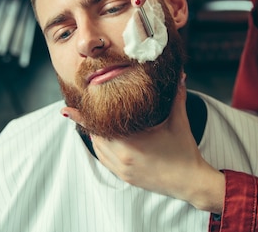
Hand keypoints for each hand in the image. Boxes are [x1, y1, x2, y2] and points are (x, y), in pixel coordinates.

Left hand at [63, 83, 224, 213]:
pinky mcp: (126, 177)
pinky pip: (105, 161)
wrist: (191, 182)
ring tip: (93, 120)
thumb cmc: (184, 152)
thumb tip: (180, 75)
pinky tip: (106, 138)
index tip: (65, 110)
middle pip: (96, 137)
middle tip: (83, 108)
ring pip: (99, 149)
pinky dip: (103, 148)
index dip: (81, 118)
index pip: (99, 127)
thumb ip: (176, 97)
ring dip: (96, 135)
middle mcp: (122, 158)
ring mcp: (122, 170)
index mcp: (131, 144)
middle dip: (91, 122)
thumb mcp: (179, 122)